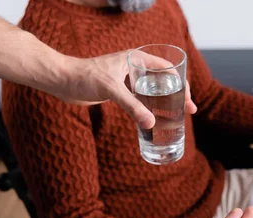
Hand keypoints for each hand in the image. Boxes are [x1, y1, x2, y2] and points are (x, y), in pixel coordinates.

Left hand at [59, 51, 196, 129]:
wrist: (63, 81)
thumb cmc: (84, 77)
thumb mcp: (112, 90)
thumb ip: (132, 106)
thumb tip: (151, 124)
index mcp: (137, 58)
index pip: (168, 69)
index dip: (182, 84)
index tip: (188, 101)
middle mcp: (135, 67)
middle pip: (164, 81)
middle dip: (178, 95)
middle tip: (189, 111)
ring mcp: (128, 80)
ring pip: (154, 91)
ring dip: (166, 103)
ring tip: (176, 117)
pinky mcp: (120, 91)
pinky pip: (142, 99)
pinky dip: (151, 108)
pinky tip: (155, 120)